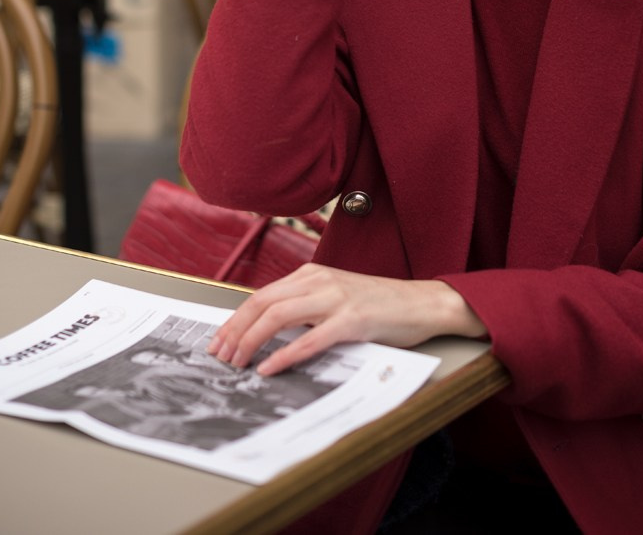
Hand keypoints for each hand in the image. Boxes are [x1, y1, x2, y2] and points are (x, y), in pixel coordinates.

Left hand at [207, 263, 486, 375]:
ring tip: (237, 364)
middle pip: (262, 302)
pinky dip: (285, 354)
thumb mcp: (336, 297)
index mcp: (313, 274)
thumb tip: (269, 333)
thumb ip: (307, 306)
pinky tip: (270, 368)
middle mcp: (320, 280)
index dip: (235, 319)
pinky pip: (310, 339)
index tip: (219, 342)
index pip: (261, 295)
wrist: (423, 302)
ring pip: (278, 316)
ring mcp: (336, 298)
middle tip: (219, 357)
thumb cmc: (380, 304)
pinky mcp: (353, 320)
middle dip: (234, 331)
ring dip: (250, 341)